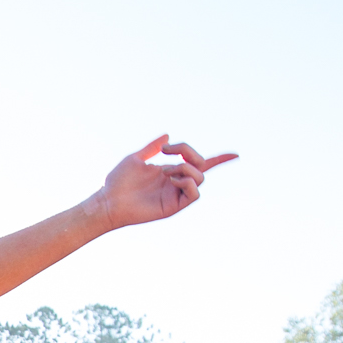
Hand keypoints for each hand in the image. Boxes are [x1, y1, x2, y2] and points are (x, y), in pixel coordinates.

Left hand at [96, 137, 236, 229]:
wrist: (107, 201)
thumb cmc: (117, 182)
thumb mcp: (135, 158)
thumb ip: (152, 148)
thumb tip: (168, 135)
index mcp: (170, 172)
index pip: (199, 164)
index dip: (219, 159)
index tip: (235, 155)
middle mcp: (176, 183)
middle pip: (201, 164)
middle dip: (188, 151)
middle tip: (165, 151)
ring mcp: (176, 195)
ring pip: (200, 177)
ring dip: (184, 167)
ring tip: (163, 170)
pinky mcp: (174, 207)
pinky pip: (195, 193)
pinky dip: (186, 181)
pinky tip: (169, 179)